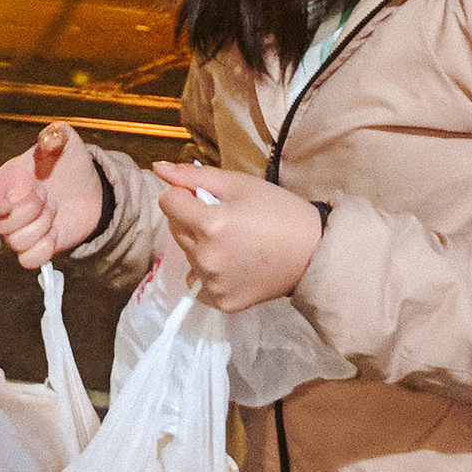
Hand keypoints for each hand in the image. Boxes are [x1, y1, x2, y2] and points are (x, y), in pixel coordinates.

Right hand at [0, 122, 103, 270]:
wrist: (90, 188)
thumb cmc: (68, 163)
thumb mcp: (65, 142)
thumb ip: (56, 134)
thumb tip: (49, 139)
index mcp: (4, 184)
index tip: (8, 203)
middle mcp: (6, 212)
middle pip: (0, 226)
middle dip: (28, 211)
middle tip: (46, 194)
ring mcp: (21, 233)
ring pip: (16, 244)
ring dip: (41, 227)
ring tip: (53, 209)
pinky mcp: (36, 250)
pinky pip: (30, 261)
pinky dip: (45, 248)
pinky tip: (55, 232)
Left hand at [152, 163, 323, 312]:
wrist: (314, 253)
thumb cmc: (280, 211)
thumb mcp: (240, 184)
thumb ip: (194, 177)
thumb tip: (158, 169)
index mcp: (209, 224)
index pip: (168, 203)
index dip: (183, 195)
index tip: (205, 197)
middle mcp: (206, 257)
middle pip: (175, 229)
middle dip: (192, 219)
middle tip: (225, 218)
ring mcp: (213, 283)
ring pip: (187, 254)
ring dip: (200, 245)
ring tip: (234, 241)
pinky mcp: (222, 302)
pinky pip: (199, 282)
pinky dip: (210, 272)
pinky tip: (234, 264)